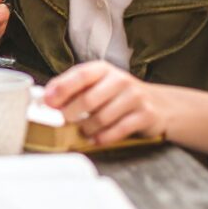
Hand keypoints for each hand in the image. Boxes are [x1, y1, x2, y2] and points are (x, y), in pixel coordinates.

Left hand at [43, 61, 166, 144]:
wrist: (161, 105)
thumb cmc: (119, 95)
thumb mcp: (97, 84)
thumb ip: (73, 88)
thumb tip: (47, 97)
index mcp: (103, 69)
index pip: (80, 75)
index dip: (62, 89)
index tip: (48, 102)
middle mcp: (120, 80)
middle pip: (88, 99)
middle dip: (71, 113)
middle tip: (64, 120)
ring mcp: (135, 97)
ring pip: (102, 118)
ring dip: (87, 128)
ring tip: (83, 130)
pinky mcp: (146, 115)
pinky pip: (118, 130)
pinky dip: (103, 137)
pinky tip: (96, 139)